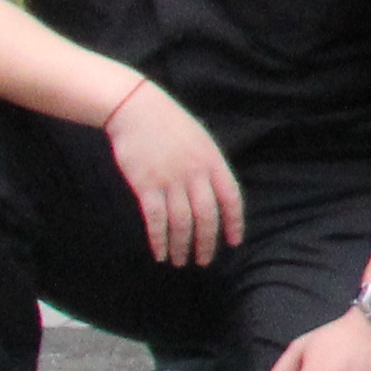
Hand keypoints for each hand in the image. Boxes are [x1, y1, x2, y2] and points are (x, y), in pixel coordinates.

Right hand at [101, 79, 242, 266]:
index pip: (231, 198)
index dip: (234, 222)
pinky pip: (156, 219)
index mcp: (213, 161)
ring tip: (180, 261)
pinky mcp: (146, 185)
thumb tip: (216, 195)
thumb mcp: (200, 140)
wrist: (137, 109)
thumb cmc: (169, 125)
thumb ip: (209, 167)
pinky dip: (159, 239)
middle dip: (207, 242)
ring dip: (182, 246)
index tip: (234, 242)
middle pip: (206, 216)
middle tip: (204, 261)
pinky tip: (159, 252)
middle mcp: (195, 173)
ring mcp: (170, 180)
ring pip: (182, 222)